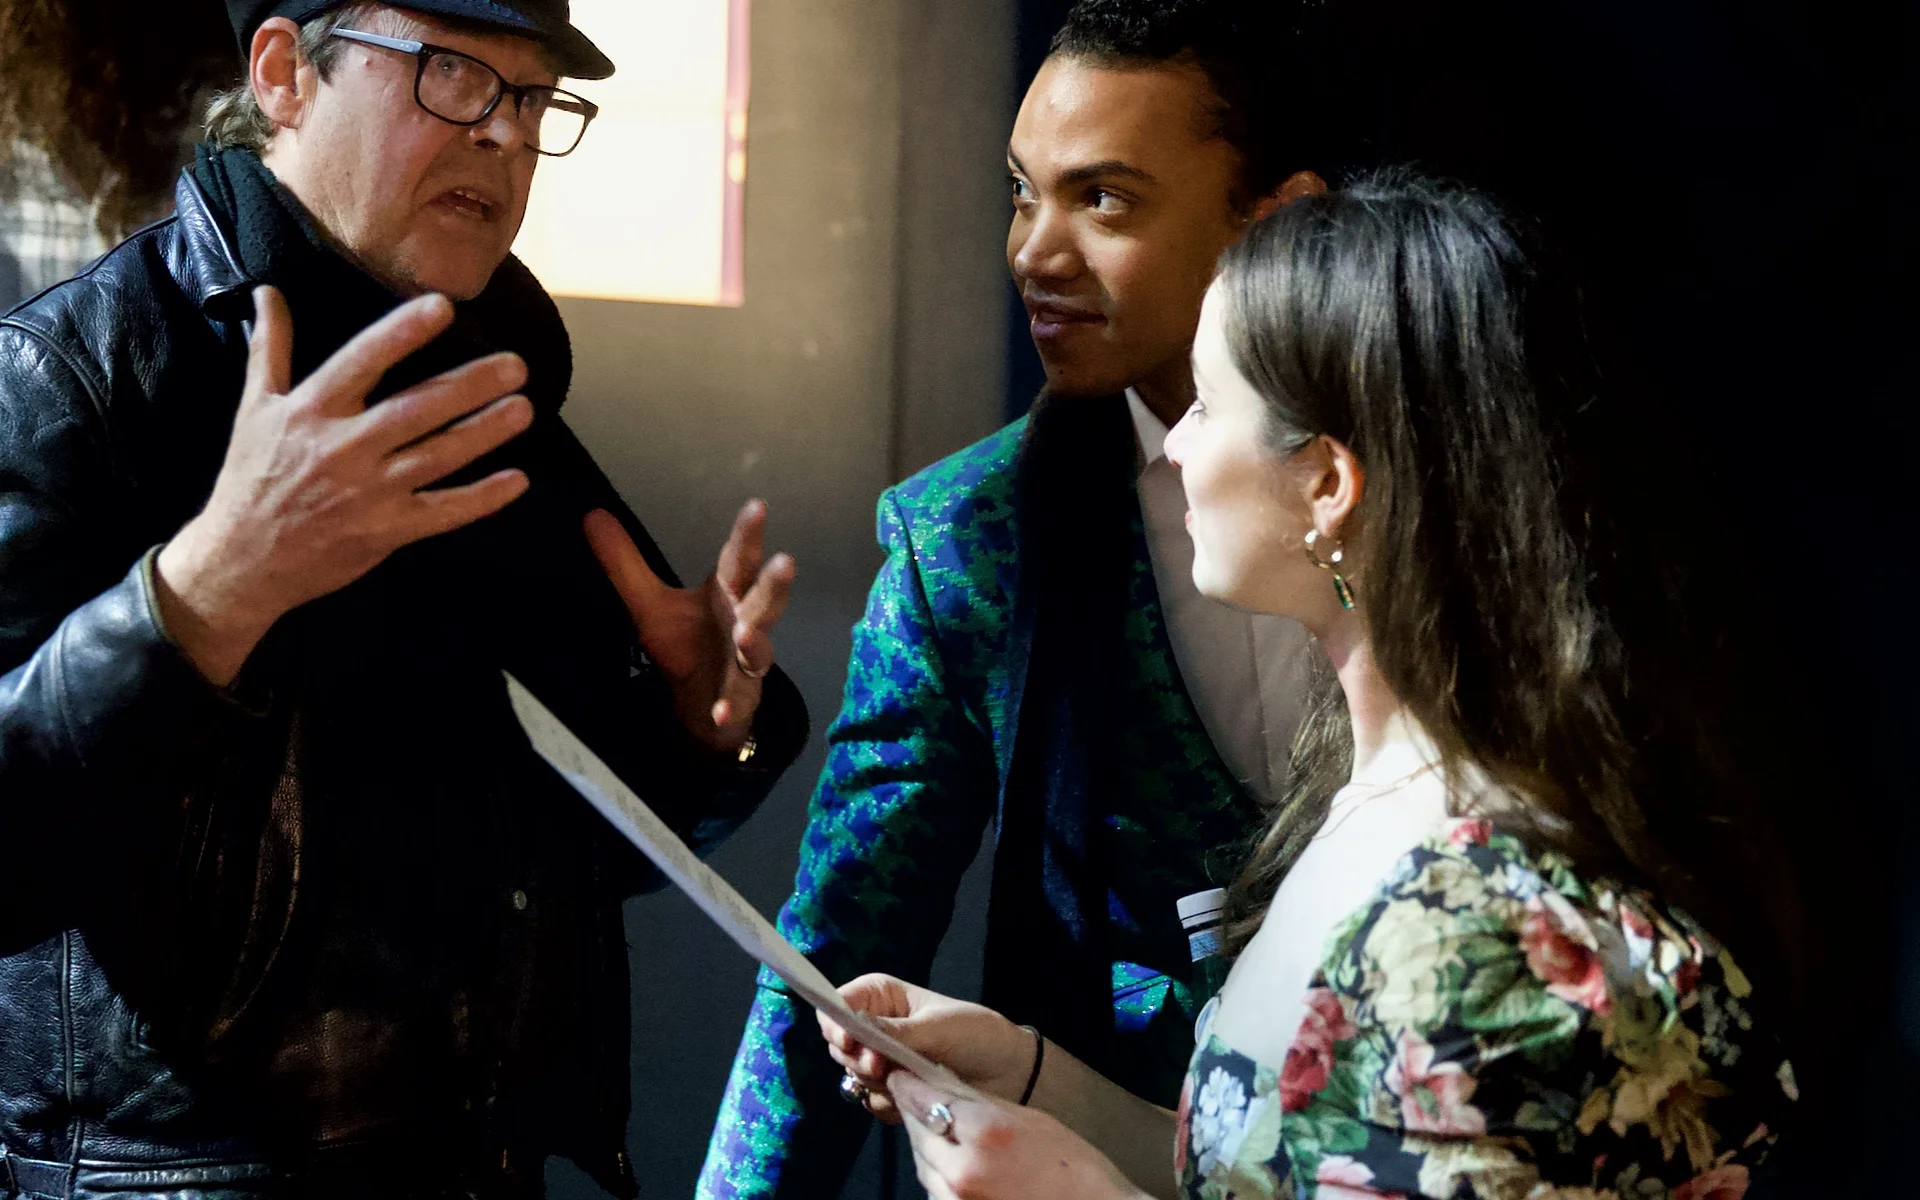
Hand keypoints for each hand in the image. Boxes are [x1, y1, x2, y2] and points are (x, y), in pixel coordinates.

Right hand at [156, 287, 532, 684]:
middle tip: (515, 364)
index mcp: (311, 410)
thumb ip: (269, 348)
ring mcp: (368, 492)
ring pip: (437, 456)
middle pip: (415, 408)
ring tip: (524, 408)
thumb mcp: (253, 408)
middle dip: (469, 385)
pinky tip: (517, 480)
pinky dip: (481, 498)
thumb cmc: (250, 477)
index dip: (402, 332)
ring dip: (484, 432)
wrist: (240, 560)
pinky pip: (442, 512)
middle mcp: (342, 447)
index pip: (362, 360)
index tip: (443, 307)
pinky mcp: (385, 531)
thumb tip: (268, 292)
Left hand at [584, 499, 793, 752]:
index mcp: (728, 593)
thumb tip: (592, 515)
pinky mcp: (739, 698)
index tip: (757, 506)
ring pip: (758, 649)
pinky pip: (736, 702)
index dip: (748, 535)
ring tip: (746, 634)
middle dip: (774, 583)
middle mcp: (745, 622)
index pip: (739, 559)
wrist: (701, 703)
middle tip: (785, 561)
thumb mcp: (649, 602)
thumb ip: (625, 564)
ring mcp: (745, 663)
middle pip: (764, 600)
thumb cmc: (688, 643)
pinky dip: (729, 705)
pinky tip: (719, 710)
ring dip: (755, 642)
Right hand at [817, 973, 1038, 1123]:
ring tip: (904, 1079)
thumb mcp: (938, 1028)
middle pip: (840, 1043)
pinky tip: (912, 1098)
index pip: (841, 1003)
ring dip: (874, 1081)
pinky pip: (872, 1101)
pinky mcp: (893, 1092)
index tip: (848, 1040)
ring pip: (854, 1075)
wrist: (1009, 1075)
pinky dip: (889, 1103)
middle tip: (880, 1064)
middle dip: (856, 1057)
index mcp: (883, 997)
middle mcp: (876, 1027)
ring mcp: (883, 1061)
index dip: (836, 1021)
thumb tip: (856, 1028)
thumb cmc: (977, 1035)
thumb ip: (896, 1031)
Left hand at [888, 1071, 1146, 1199]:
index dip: (908, 1085)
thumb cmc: (1076, 1167)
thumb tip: (945, 1084)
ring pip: (924, 1166)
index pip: (925, 1099)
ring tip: (944, 1132)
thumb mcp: (1032, 1120)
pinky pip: (936, 1191)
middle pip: (919, 1133)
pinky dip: (940, 1176)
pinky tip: (959, 1165)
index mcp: (985, 1132)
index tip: (900, 1074)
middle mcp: (961, 1169)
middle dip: (919, 1114)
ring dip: (928, 1147)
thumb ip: (982, 1104)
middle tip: (919, 1098)